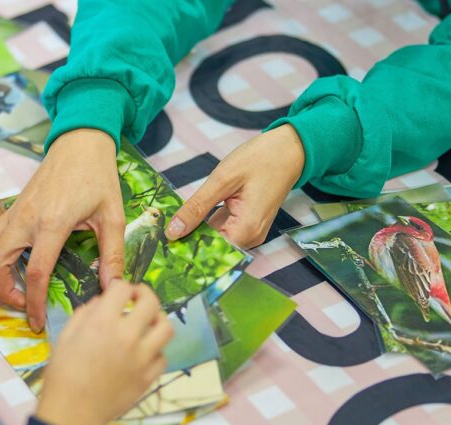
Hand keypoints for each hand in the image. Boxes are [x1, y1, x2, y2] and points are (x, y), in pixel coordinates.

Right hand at [0, 129, 124, 331]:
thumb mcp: (113, 217)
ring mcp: (14, 212)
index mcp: (52, 223)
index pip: (36, 272)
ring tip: (10, 291)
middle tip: (23, 306)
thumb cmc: (98, 177)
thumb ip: (112, 255)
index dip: (34, 302)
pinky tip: (5, 267)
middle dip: (3, 292)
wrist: (80, 143)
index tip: (38, 321)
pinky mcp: (11, 208)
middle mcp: (26, 218)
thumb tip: (114, 288)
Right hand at [35, 282, 172, 424]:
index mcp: (102, 322)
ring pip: (166, 329)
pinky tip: (144, 352)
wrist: (73, 411)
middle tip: (139, 298)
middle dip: (145, 295)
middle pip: (151, 303)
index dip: (122, 286)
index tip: (120, 292)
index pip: (123, 289)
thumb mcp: (66, 336)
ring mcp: (141, 357)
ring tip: (149, 323)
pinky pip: (162, 357)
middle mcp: (126, 336)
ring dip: (158, 320)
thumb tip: (102, 301)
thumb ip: (86, 313)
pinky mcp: (148, 377)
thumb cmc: (63, 374)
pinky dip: (155, 351)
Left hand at [165, 124, 304, 247]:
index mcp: (246, 229)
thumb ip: (197, 207)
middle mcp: (251, 238)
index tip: (161, 242)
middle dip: (189, 238)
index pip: (209, 250)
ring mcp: (251, 232)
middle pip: (213, 247)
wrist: (289, 149)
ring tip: (173, 224)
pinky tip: (193, 216)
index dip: (186, 246)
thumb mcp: (222, 179)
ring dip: (197, 230)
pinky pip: (223, 230)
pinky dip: (207, 223)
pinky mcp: (248, 225)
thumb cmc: (260, 159)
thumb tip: (173, 232)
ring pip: (216, 239)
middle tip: (162, 231)